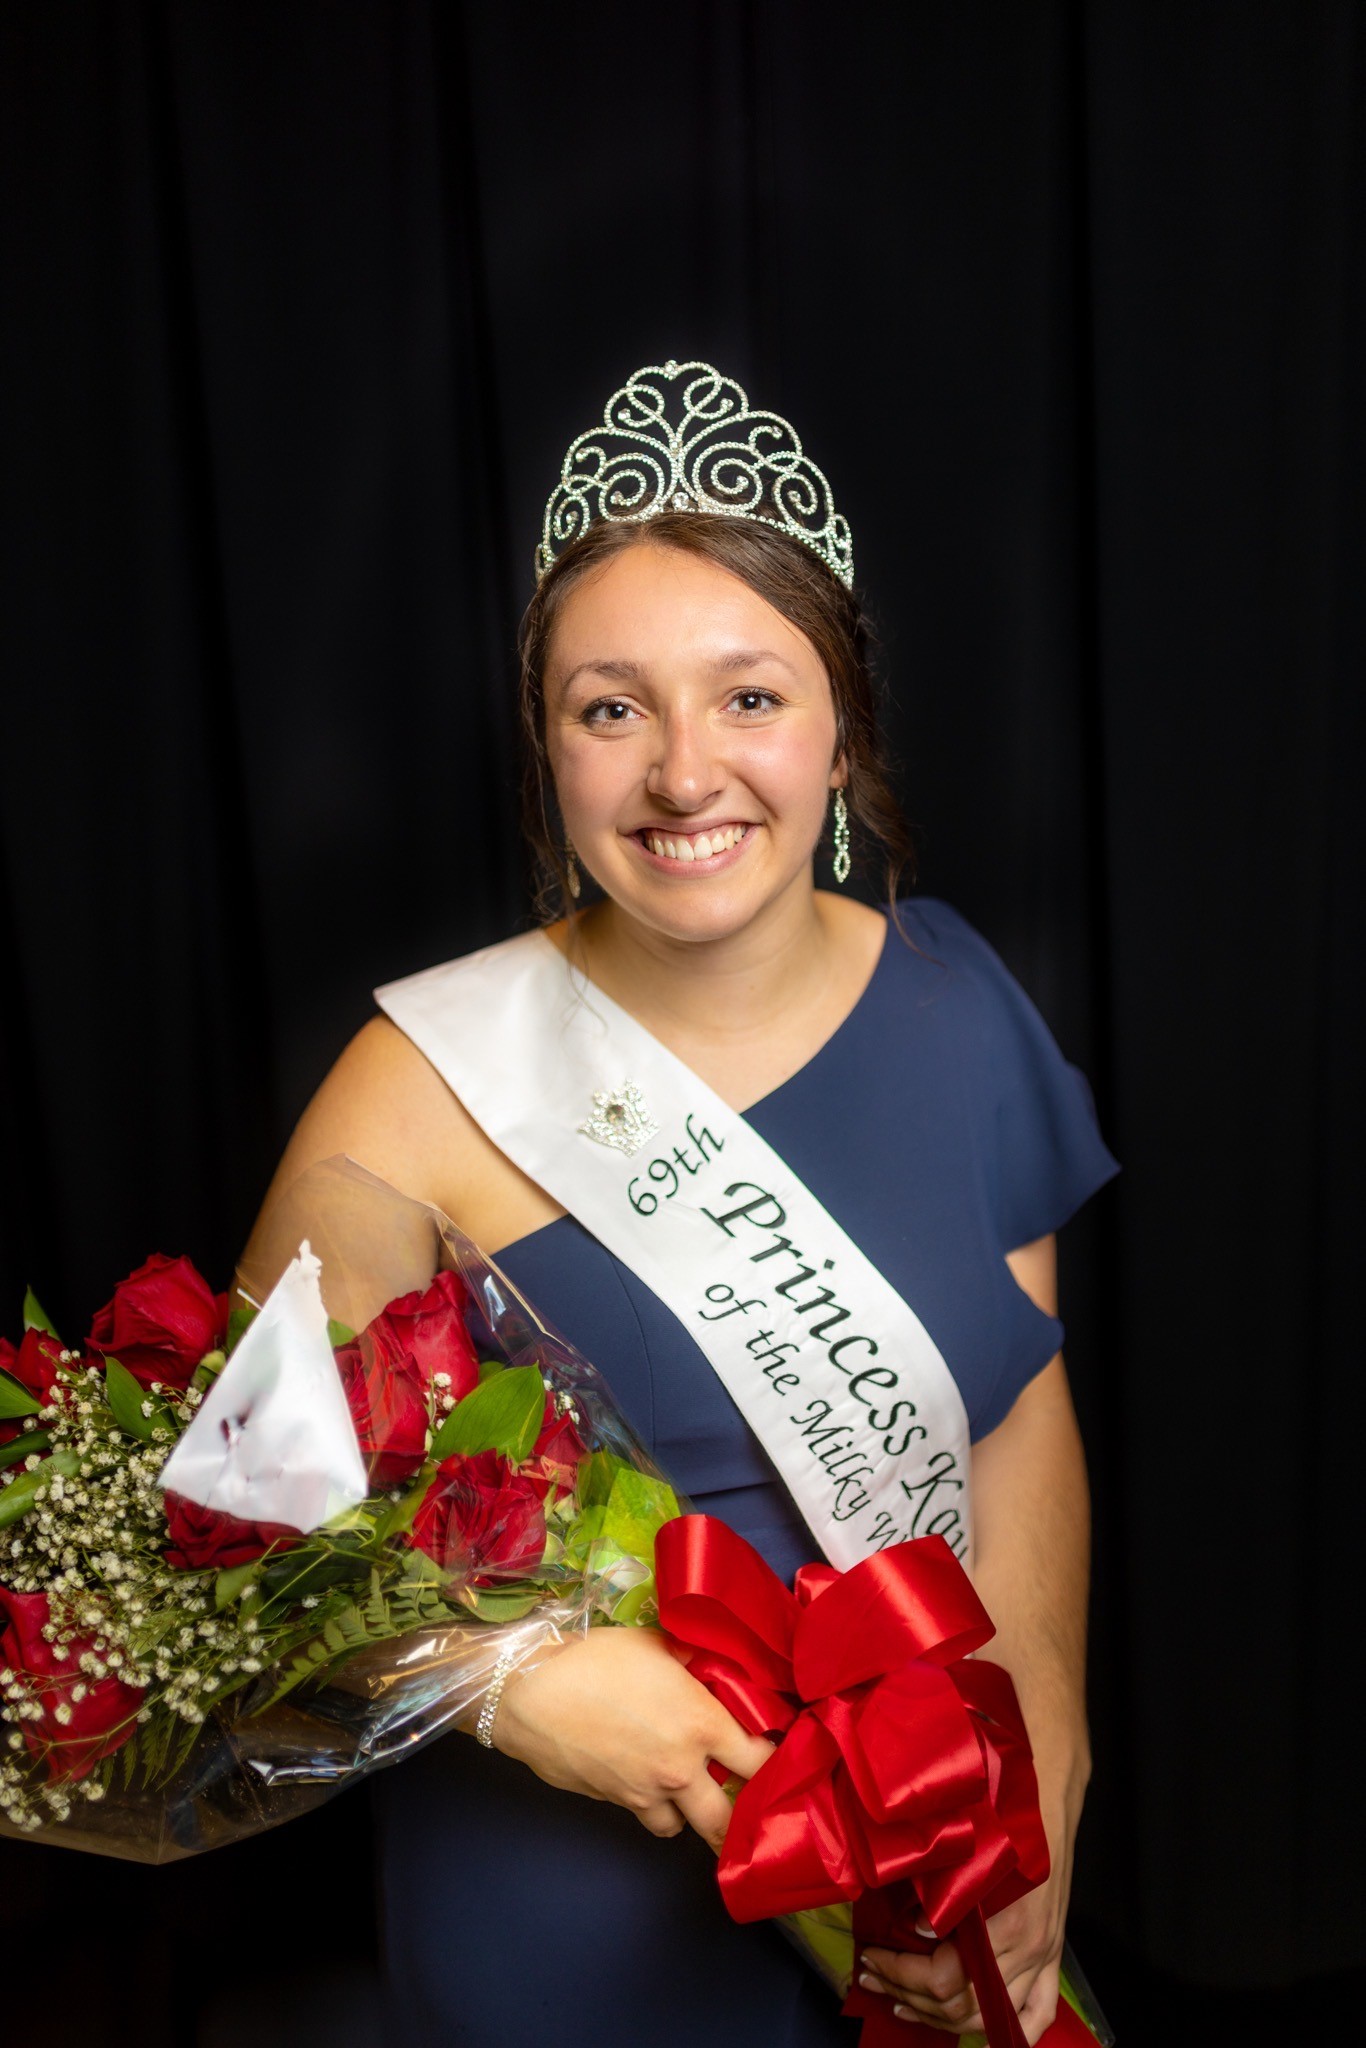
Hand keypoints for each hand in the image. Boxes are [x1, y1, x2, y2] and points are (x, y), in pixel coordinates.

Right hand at [492, 1625, 773, 1849]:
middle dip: (740, 1817)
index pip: (759, 1761)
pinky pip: (646, 1816)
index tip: (775, 1757)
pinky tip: (644, 1782)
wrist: (530, 1691)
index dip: (772, 1762)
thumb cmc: (595, 1658)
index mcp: (701, 1724)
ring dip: (689, 1811)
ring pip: (684, 1825)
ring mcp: (646, 1793)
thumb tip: (712, 1663)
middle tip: (743, 1803)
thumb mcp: (654, 1645)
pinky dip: (651, 1807)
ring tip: (688, 1790)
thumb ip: (691, 1660)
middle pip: (728, 1819)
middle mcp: (681, 1768)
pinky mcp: (614, 1803)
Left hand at [858, 1783, 1075, 2042]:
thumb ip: (940, 1888)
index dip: (901, 1972)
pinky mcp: (1052, 1959)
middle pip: (960, 2004)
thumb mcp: (966, 1846)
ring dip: (937, 2016)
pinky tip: (973, 2034)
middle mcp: (1027, 1950)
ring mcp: (1042, 1959)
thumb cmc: (1003, 1811)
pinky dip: (1009, 2035)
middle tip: (872, 1974)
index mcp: (1006, 1922)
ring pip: (985, 2017)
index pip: (944, 1977)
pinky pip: (1037, 2017)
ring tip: (900, 2001)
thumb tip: (912, 1926)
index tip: (871, 1953)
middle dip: (907, 1993)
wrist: (1047, 1795)